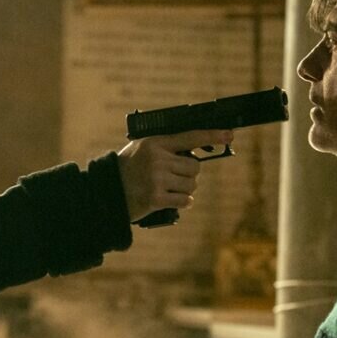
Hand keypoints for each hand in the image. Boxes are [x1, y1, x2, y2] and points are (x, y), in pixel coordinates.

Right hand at [116, 129, 232, 222]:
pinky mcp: (156, 198)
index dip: (212, 135)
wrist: (106, 192)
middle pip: (194, 167)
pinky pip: (184, 200)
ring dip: (185, 190)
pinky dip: (182, 202)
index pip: (189, 137)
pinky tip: (171, 200)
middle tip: (174, 177)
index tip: (229, 135)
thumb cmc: (128, 169)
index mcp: (155, 143)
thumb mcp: (142, 149)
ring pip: (191, 184)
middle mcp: (157, 159)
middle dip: (189, 174)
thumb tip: (196, 152)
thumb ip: (167, 147)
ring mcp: (156, 179)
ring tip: (169, 189)